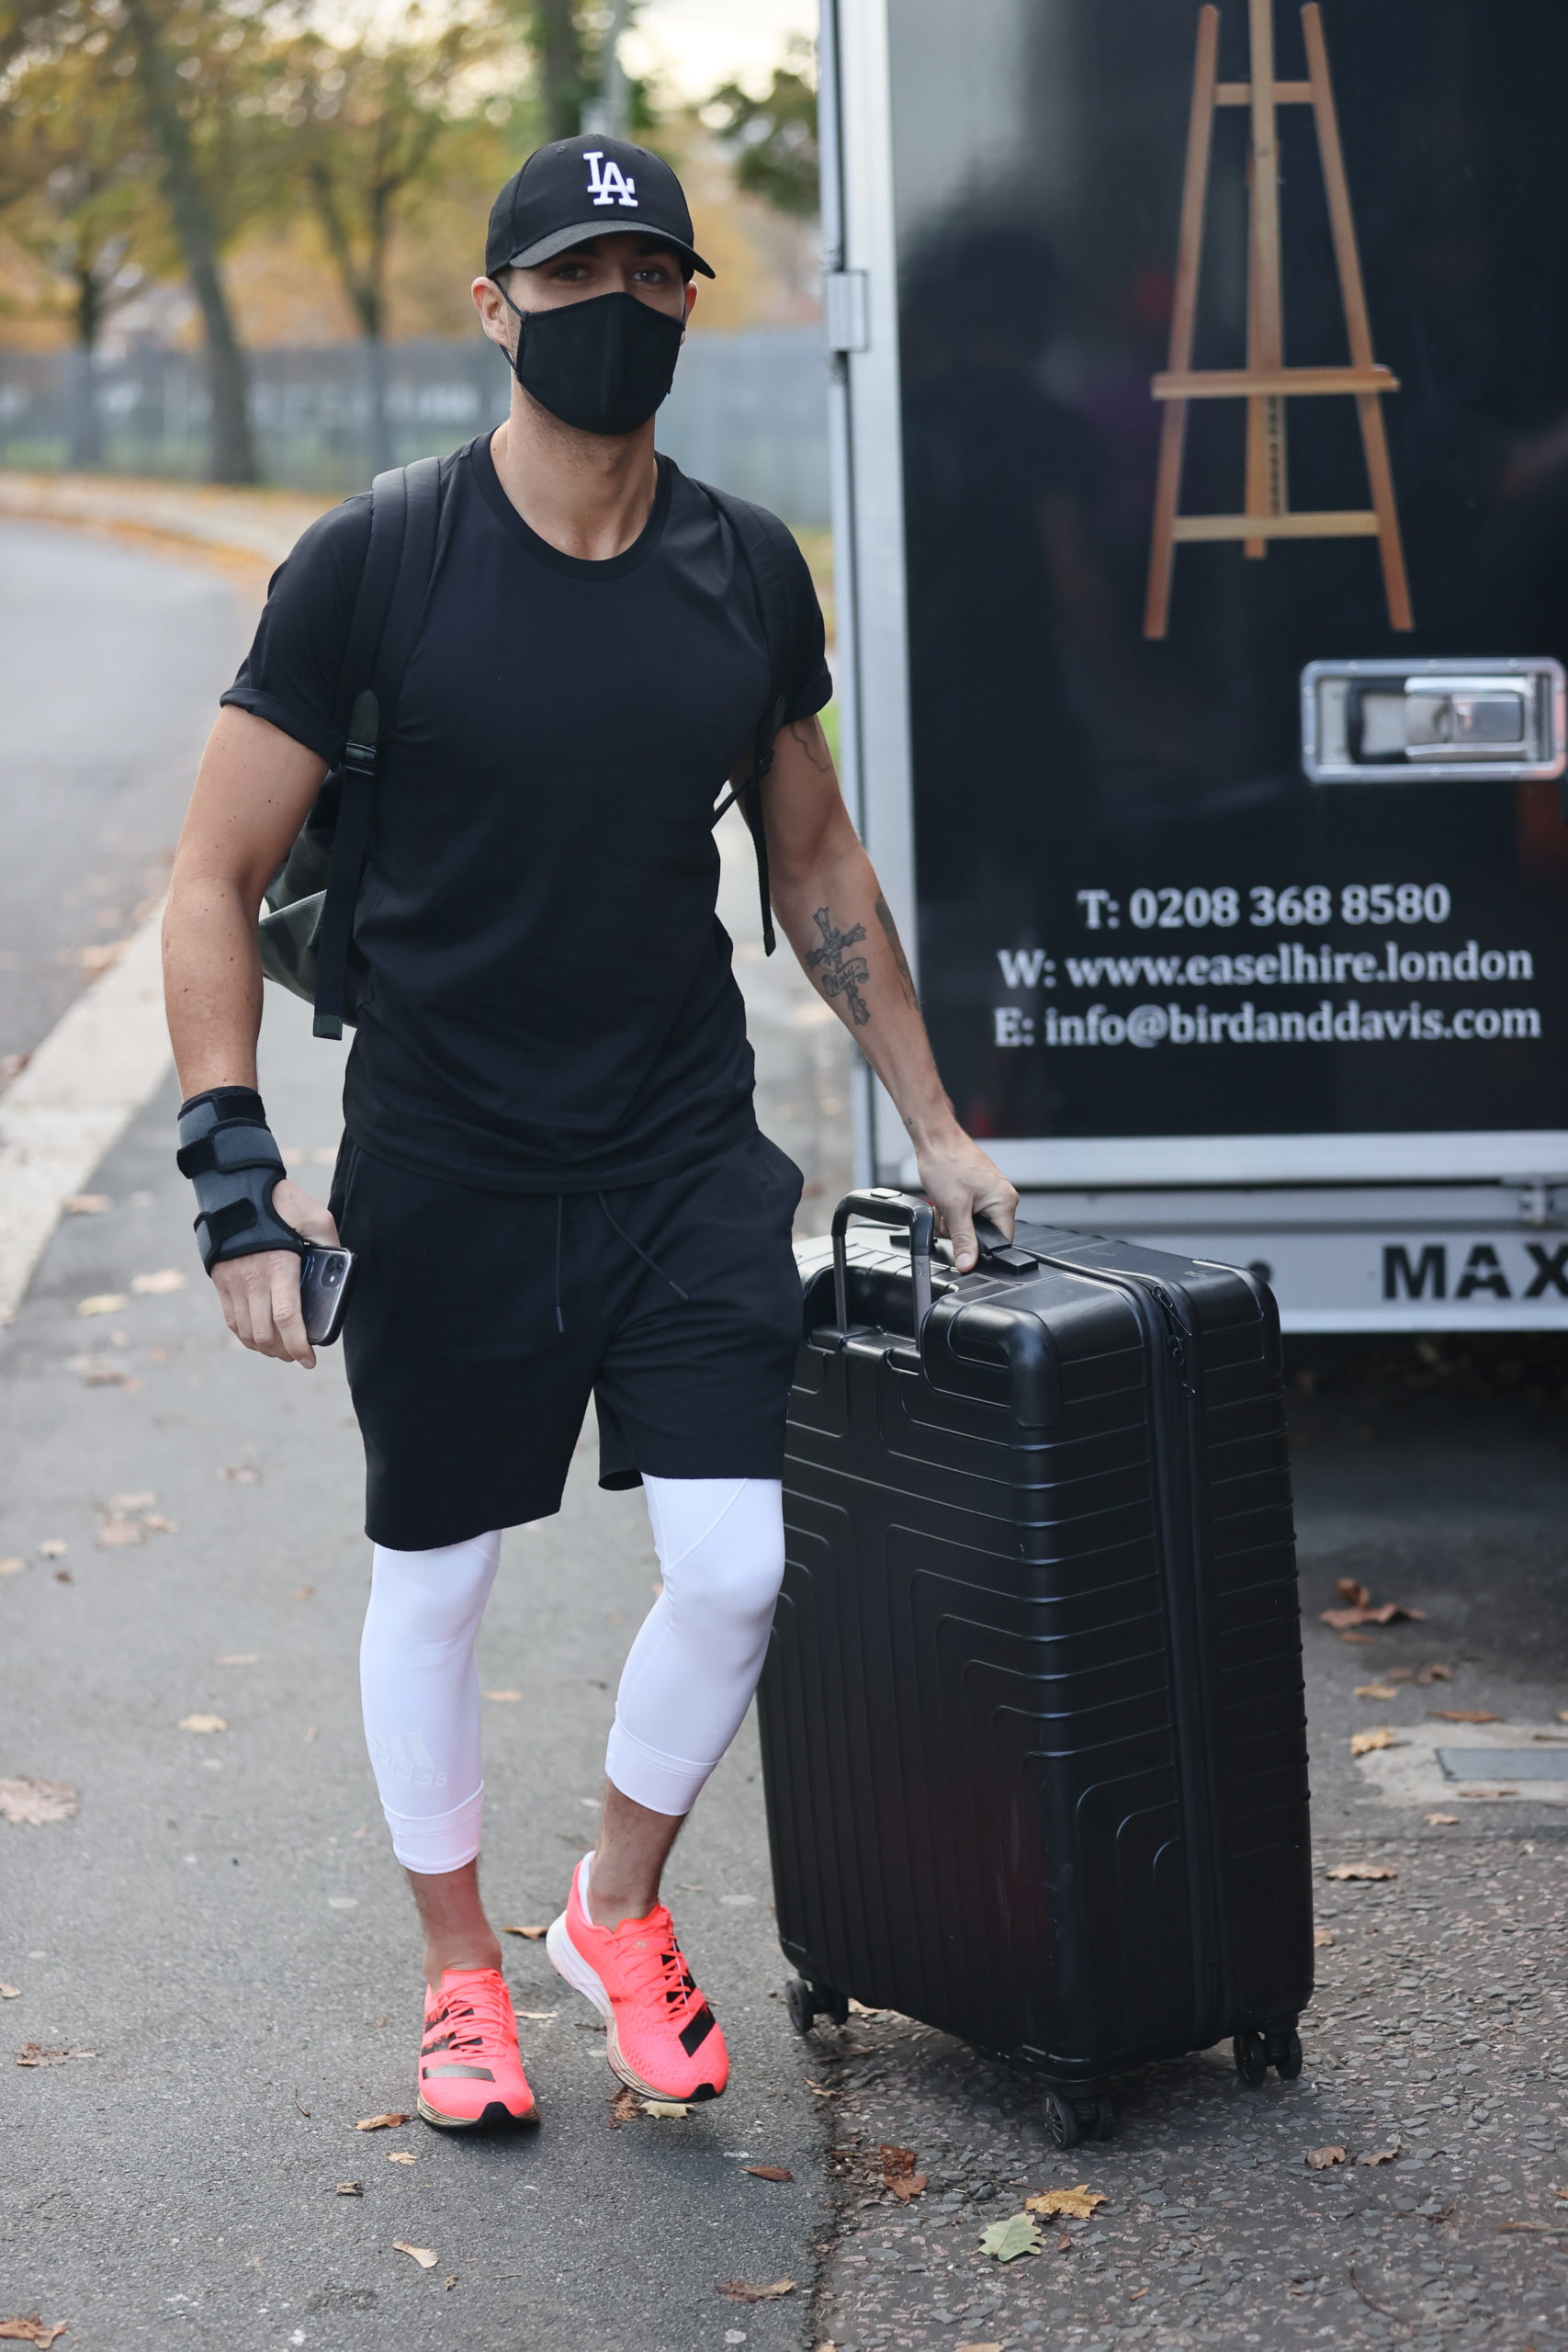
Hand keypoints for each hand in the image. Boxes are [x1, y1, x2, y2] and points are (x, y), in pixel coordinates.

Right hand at [210, 1178, 338, 1369]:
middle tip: (299, 1355)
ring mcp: (233, 1283)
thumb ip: (330, 1244)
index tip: (310, 1359)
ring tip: (282, 1349)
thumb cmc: (281, 1203)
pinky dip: (247, 1336)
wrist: (236, 1189)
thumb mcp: (316, 1218)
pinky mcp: (221, 1283)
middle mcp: (252, 1279)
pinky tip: (261, 1338)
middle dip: (284, 1352)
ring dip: (265, 1348)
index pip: (286, 1317)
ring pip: (246, 1332)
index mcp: (279, 1265)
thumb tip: (340, 1270)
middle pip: (264, 1333)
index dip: (298, 1344)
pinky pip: (232, 1321)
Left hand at [913, 1124, 1018, 1273]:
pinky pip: (967, 1213)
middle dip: (961, 1231)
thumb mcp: (953, 1208)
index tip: (963, 1247)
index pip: (1002, 1242)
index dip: (980, 1249)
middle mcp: (1002, 1197)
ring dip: (954, 1221)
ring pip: (972, 1226)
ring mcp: (990, 1194)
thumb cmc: (946, 1162)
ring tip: (946, 1203)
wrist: (934, 1139)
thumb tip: (968, 1263)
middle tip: (949, 1213)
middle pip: (985, 1235)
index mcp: (1005, 1201)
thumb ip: (963, 1240)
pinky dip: (953, 1211)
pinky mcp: (977, 1191)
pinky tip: (945, 1200)